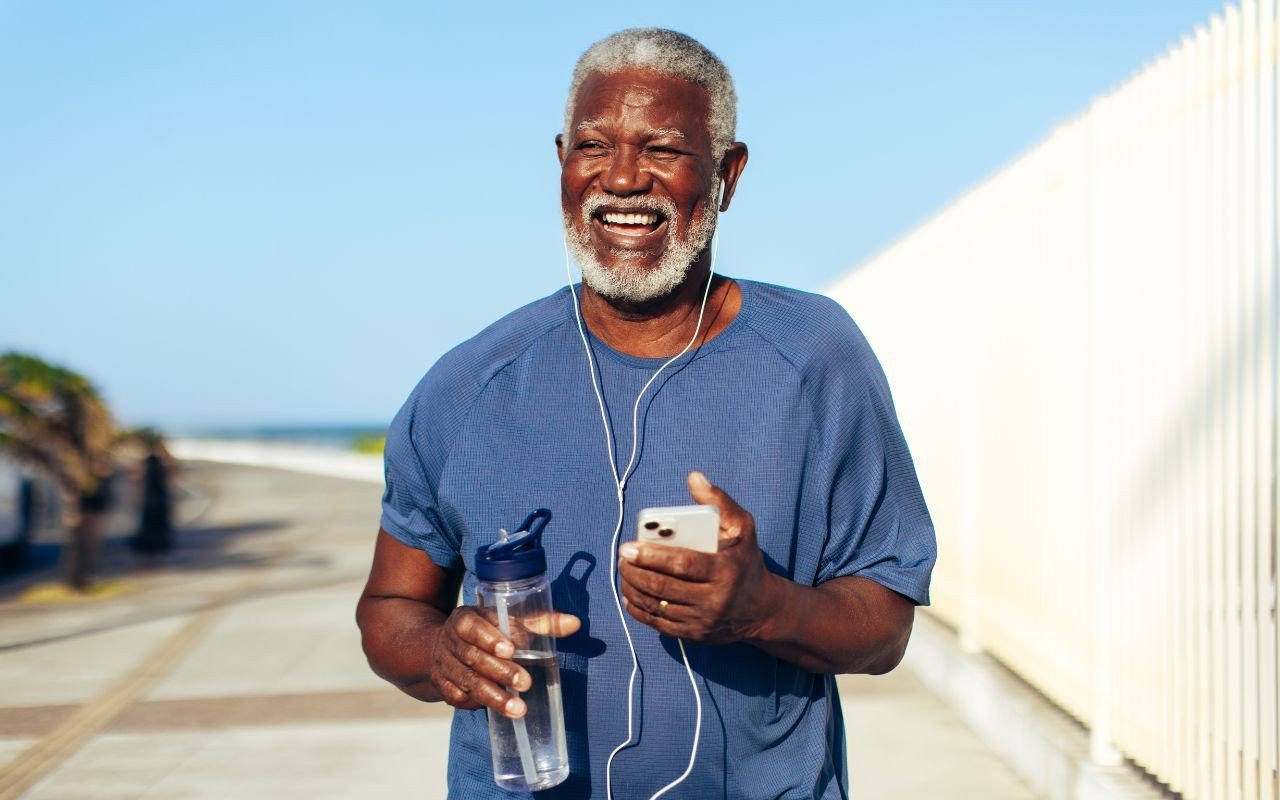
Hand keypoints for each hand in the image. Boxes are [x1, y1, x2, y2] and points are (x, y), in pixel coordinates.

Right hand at [428, 606, 579, 717]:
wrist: (441, 646)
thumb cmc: (487, 631)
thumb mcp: (507, 621)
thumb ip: (540, 622)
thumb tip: (574, 624)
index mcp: (464, 619)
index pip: (472, 626)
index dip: (489, 638)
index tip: (510, 649)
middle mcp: (451, 642)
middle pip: (473, 658)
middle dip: (500, 672)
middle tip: (525, 683)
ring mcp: (445, 667)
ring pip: (468, 682)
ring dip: (494, 697)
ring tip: (518, 709)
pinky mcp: (445, 689)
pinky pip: (461, 698)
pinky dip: (479, 704)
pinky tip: (498, 711)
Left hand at [617, 471, 776, 643]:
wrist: (762, 609)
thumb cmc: (746, 561)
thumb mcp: (743, 528)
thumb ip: (719, 502)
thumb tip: (694, 478)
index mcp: (724, 571)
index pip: (682, 564)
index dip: (652, 556)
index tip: (629, 547)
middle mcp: (714, 599)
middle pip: (664, 586)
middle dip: (635, 572)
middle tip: (621, 558)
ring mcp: (702, 621)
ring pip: (657, 606)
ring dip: (633, 589)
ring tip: (623, 572)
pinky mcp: (693, 635)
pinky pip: (659, 624)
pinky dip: (639, 609)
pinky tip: (629, 594)